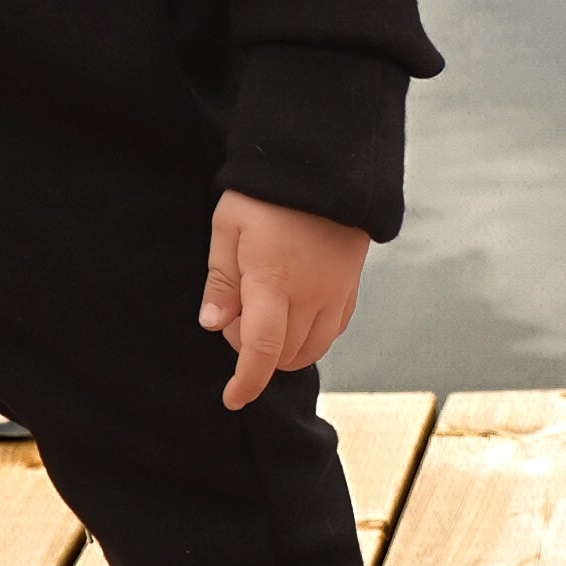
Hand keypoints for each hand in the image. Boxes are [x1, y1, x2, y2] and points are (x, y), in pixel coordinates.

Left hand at [200, 189, 370, 413]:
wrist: (325, 166)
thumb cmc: (267, 194)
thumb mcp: (229, 226)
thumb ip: (221, 280)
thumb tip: (214, 325)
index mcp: (274, 281)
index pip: (263, 349)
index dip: (247, 382)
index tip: (232, 399)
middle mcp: (311, 295)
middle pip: (285, 356)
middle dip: (255, 352)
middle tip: (238, 314)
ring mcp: (336, 293)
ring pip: (312, 350)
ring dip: (284, 349)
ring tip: (265, 311)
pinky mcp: (351, 288)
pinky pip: (332, 332)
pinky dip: (309, 336)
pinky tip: (292, 311)